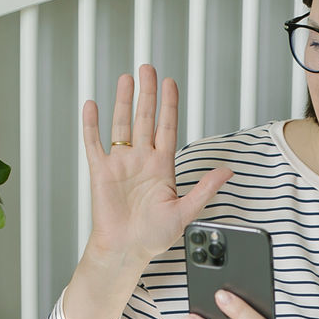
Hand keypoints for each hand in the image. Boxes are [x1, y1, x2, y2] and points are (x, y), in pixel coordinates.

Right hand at [81, 66, 230, 265]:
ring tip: (126, 79)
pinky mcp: (101, 172)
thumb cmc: (153, 236)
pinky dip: (92, 124)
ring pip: (121, 124)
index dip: (170, 104)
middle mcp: (142, 160)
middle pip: (145, 118)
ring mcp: (121, 164)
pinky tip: (92, 106)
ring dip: (123, 101)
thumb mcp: (185, 212)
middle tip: (148, 68)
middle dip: (147, 93)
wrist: (126, 250)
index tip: (170, 83)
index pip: (168, 127)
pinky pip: (94, 143)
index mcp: (162, 166)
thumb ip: (204, 189)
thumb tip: (226, 172)